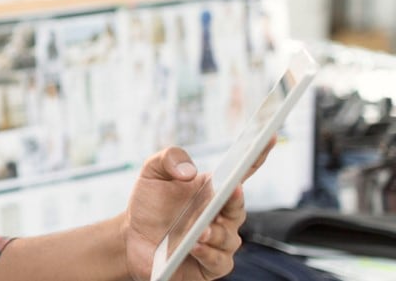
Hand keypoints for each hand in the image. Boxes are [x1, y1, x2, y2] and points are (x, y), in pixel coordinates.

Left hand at [120, 140, 275, 280]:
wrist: (131, 237)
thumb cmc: (149, 204)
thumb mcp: (152, 173)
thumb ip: (168, 159)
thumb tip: (189, 171)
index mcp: (214, 190)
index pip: (243, 171)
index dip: (258, 154)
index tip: (269, 136)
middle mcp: (222, 215)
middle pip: (238, 206)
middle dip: (236, 200)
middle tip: (232, 192)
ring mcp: (218, 241)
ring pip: (230, 238)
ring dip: (216, 233)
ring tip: (199, 231)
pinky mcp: (210, 265)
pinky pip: (219, 261)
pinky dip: (209, 254)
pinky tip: (194, 247)